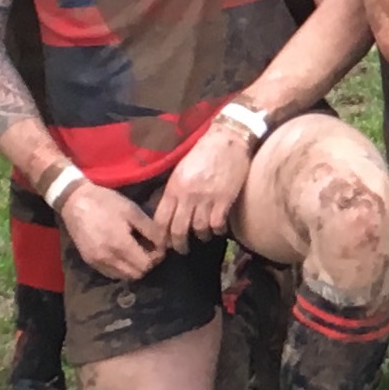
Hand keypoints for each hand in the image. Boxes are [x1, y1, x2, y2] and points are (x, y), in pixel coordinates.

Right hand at [58, 180, 168, 282]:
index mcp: (120, 244)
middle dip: (147, 264)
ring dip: (134, 268)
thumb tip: (163, 244)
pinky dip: (121, 269)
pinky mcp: (89, 261)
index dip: (156, 257)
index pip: (146, 265)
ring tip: (137, 252)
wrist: (75, 202)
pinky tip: (123, 254)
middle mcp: (108, 258)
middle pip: (136, 274)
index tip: (159, 246)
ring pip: (123, 276)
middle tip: (150, 249)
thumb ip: (150, 229)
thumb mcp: (132, 211)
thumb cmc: (106, 202)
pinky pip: (110, 273)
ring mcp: (96, 262)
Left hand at [156, 119, 256, 243]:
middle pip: (178, 229)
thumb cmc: (202, 152)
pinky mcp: (224, 199)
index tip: (163, 245)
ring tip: (203, 238)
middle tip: (181, 249)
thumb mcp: (180, 170)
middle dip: (178, 244)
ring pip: (199, 229)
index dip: (161, 237)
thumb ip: (172, 190)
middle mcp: (187, 195)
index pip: (161, 220)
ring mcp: (206, 198)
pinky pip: (217, 223)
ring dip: (200, 236)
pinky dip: (217, 230)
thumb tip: (165, 210)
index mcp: (173, 187)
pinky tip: (218, 229)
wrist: (228, 140)